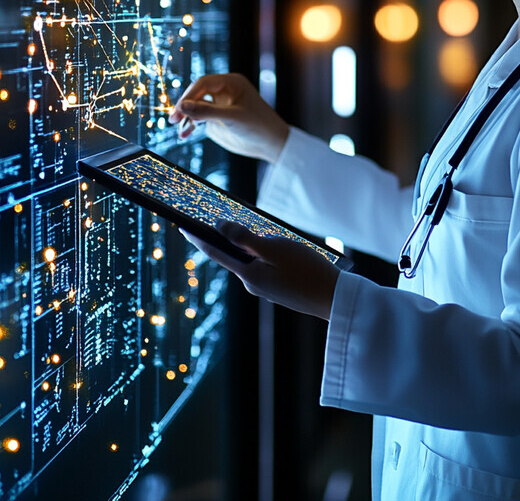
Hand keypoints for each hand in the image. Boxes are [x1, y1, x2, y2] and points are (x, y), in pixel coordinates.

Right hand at [169, 73, 289, 163]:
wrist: (271, 144)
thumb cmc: (258, 125)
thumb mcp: (232, 118)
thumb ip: (207, 112)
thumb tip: (182, 106)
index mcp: (231, 83)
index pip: (204, 83)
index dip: (190, 95)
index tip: (180, 108)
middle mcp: (224, 91)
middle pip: (197, 93)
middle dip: (185, 105)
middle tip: (173, 118)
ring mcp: (219, 105)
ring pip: (196, 106)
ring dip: (186, 117)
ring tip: (178, 129)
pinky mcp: (217, 119)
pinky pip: (199, 119)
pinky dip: (190, 125)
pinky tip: (184, 134)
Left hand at [182, 221, 340, 320]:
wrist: (337, 300)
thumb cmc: (308, 271)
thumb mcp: (276, 248)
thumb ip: (246, 238)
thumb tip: (220, 227)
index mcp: (248, 275)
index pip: (215, 252)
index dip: (198, 237)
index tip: (182, 224)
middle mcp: (253, 284)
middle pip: (233, 256)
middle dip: (224, 239)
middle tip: (213, 219)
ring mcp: (267, 288)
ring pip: (250, 261)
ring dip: (247, 246)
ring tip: (246, 228)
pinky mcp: (281, 289)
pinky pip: (264, 267)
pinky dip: (261, 254)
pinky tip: (272, 246)